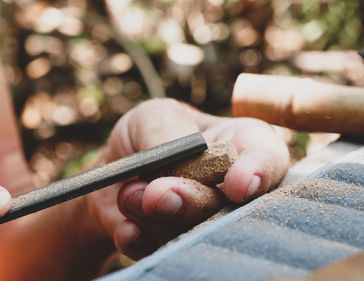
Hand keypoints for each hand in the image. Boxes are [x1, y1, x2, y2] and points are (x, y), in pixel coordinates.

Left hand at [88, 98, 288, 259]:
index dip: (258, 173)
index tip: (236, 185)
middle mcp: (232, 191)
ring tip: (129, 194)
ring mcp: (205, 223)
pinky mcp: (174, 247)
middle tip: (156, 195)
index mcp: (242, 145)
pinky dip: (138, 240)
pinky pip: (160, 252)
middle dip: (190, 201)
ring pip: (191, 232)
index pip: (268, 159)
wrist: (113, 172)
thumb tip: (180, 162)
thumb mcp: (153, 116)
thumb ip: (166, 132)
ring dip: (152, 216)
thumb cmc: (146, 135)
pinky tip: (126, 227)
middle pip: (228, 207)